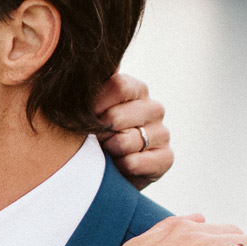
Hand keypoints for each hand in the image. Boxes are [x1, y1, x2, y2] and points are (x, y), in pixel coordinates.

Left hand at [94, 72, 171, 188]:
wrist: (108, 171)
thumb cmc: (95, 134)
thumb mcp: (89, 110)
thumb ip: (88, 91)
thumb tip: (80, 73)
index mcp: (136, 90)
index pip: (119, 86)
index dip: (96, 104)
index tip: (83, 117)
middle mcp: (153, 108)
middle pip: (117, 117)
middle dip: (98, 132)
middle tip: (94, 139)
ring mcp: (162, 133)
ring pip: (125, 142)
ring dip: (108, 151)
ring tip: (106, 152)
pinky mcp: (166, 158)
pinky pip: (135, 162)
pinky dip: (120, 167)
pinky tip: (119, 166)